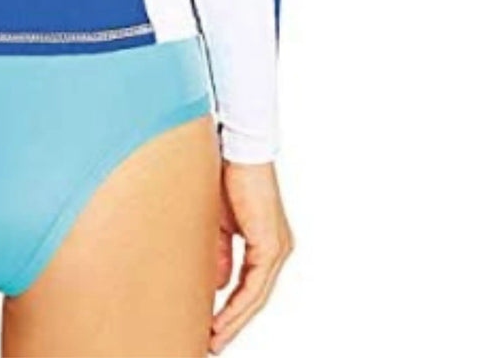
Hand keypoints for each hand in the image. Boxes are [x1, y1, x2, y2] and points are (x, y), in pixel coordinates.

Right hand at [211, 160, 292, 352]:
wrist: (234, 148)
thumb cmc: (224, 177)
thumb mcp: (217, 224)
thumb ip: (219, 255)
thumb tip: (219, 286)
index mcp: (265, 242)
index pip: (248, 287)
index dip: (230, 310)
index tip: (210, 328)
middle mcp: (277, 249)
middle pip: (254, 298)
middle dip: (232, 324)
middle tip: (211, 345)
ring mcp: (277, 247)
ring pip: (256, 296)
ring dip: (234, 321)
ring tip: (213, 339)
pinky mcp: (271, 244)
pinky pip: (255, 285)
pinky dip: (238, 305)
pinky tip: (222, 319)